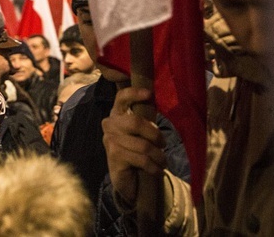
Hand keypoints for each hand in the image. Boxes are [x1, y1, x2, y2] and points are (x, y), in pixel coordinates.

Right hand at [102, 87, 166, 205]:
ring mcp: (110, 140)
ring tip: (162, 162)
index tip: (149, 94)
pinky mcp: (114, 156)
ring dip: (158, 156)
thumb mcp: (142, 133)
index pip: (122, 98)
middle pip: (136, 122)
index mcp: (117, 114)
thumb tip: (155, 103)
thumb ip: (145, 120)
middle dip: (155, 135)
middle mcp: (110, 124)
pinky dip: (154, 167)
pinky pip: (141, 159)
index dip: (134, 93)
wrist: (128, 180)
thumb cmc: (137, 152)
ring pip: (143, 145)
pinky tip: (157, 171)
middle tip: (163, 145)